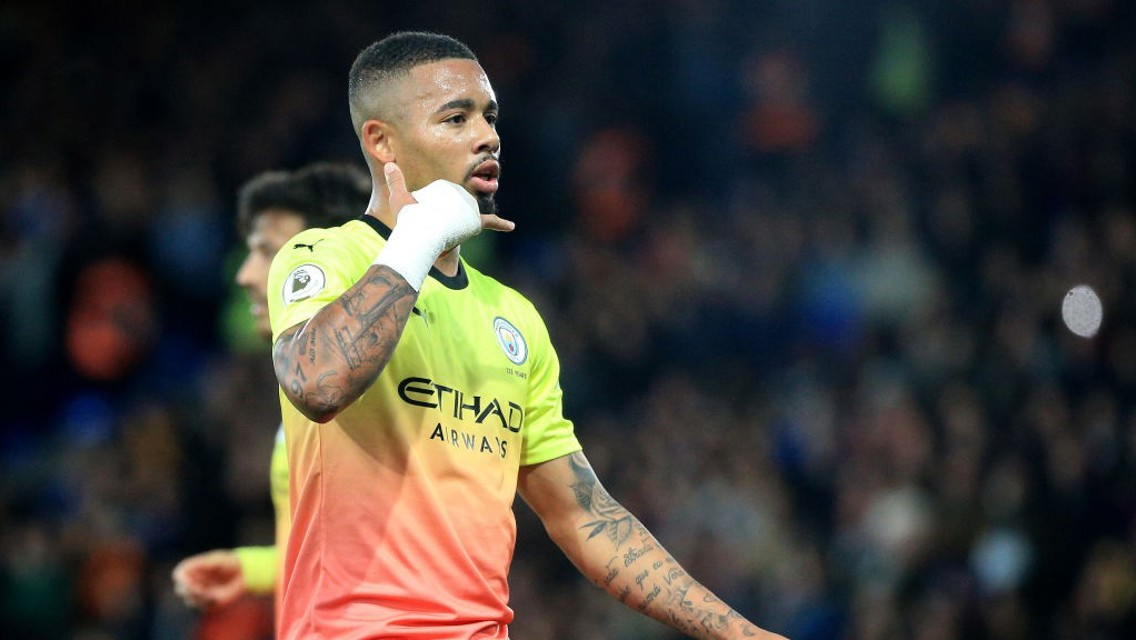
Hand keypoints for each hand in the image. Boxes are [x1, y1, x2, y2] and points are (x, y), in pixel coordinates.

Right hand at [171, 549, 245, 608]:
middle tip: (202, 591)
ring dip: (199, 598)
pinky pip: (202, 607)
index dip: (181, 580)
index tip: (190, 583)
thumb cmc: (229, 563)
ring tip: (212, 594)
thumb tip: (191, 572)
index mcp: (193, 568)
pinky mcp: (207, 602)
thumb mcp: (217, 560)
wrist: (243, 572)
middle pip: (180, 590)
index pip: (178, 575)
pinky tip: (216, 598)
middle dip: (190, 591)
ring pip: (190, 600)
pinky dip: (207, 604)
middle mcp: (193, 581)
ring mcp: (199, 592)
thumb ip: (202, 565)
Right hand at [383, 162, 513, 240]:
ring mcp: (470, 208)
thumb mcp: (399, 197)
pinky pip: (491, 222)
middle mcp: (461, 194)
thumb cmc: (409, 218)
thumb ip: (395, 181)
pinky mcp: (476, 223)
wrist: (420, 235)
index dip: (429, 215)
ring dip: (454, 228)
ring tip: (443, 232)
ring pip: (461, 222)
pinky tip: (511, 226)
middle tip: (430, 228)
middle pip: (452, 214)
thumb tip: (389, 164)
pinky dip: (501, 224)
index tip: (421, 220)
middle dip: (441, 223)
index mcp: (446, 186)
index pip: (440, 204)